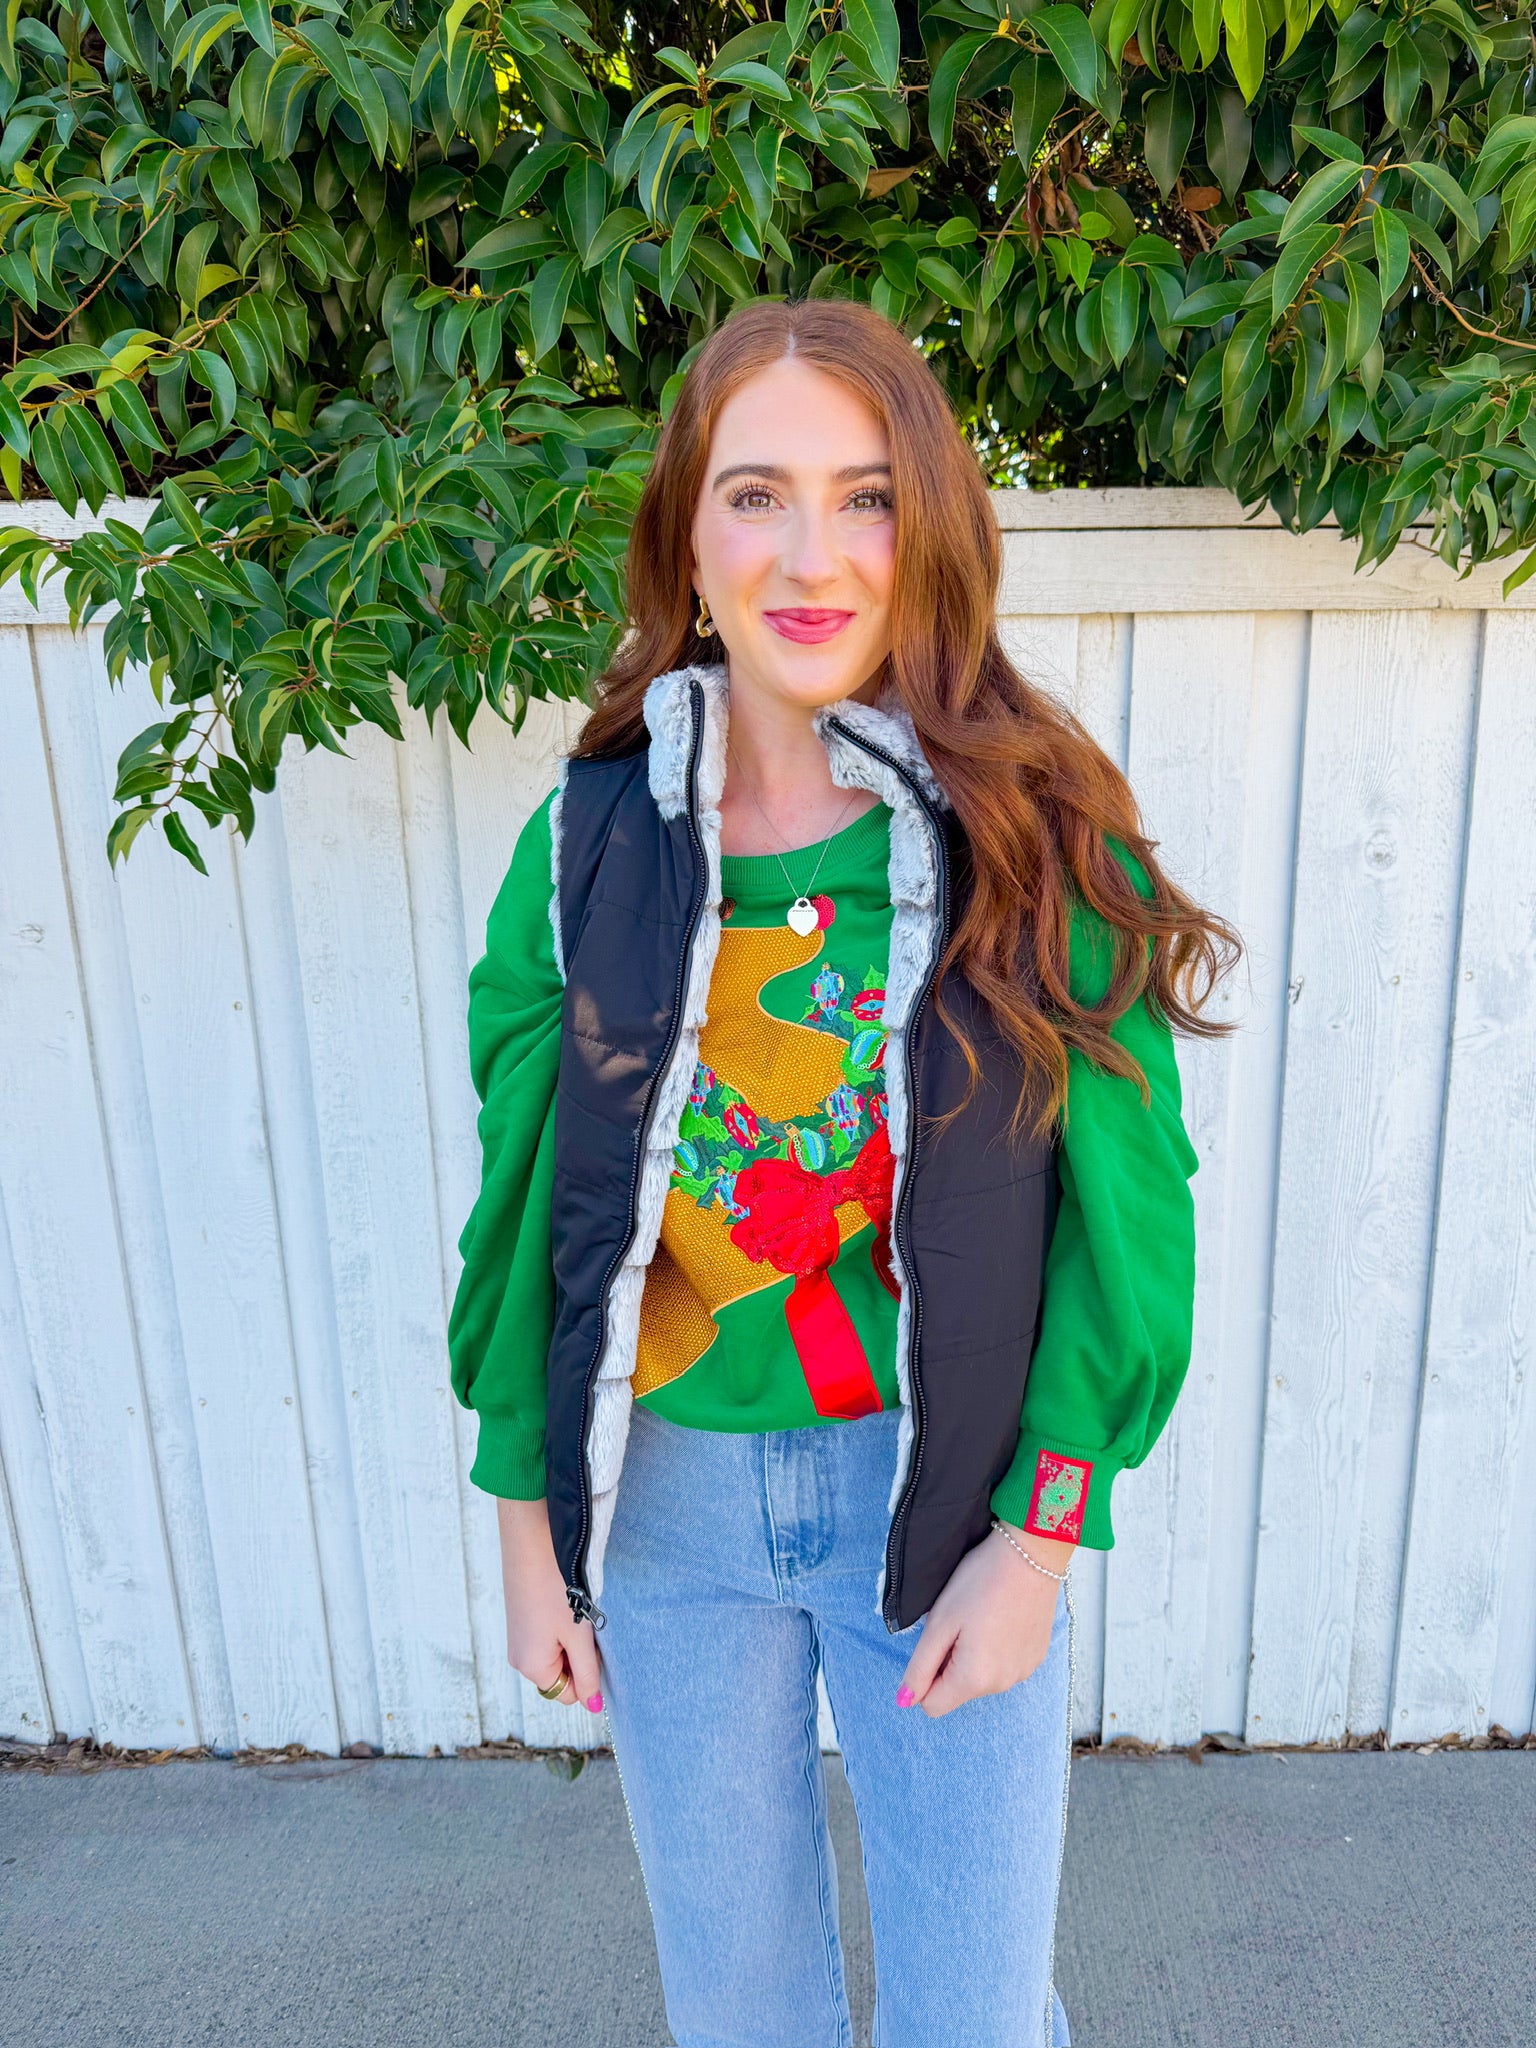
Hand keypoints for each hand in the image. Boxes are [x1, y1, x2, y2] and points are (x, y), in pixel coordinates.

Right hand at [496, 1497, 603, 1714]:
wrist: (532, 1538)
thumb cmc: (556, 1588)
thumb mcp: (579, 1636)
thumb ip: (588, 1674)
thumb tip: (595, 1708)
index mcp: (532, 1668)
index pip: (568, 1694)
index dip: (588, 1676)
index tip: (597, 1645)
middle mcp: (519, 1657)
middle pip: (561, 1673)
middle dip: (580, 1654)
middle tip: (588, 1624)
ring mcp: (518, 1635)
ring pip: (556, 1650)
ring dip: (572, 1636)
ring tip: (578, 1608)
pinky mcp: (521, 1615)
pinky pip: (547, 1632)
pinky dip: (562, 1622)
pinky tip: (567, 1598)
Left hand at [896, 1520, 1072, 1718]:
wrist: (1031, 1554)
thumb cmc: (980, 1582)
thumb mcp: (940, 1622)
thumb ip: (920, 1667)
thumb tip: (905, 1701)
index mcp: (974, 1679)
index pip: (932, 1706)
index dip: (925, 1676)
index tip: (937, 1641)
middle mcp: (1002, 1685)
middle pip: (958, 1690)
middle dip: (950, 1662)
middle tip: (959, 1623)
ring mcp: (1022, 1673)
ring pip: (981, 1678)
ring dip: (973, 1656)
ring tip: (981, 1617)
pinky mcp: (1036, 1658)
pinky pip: (1003, 1666)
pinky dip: (995, 1649)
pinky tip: (1001, 1618)